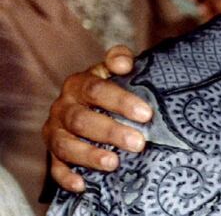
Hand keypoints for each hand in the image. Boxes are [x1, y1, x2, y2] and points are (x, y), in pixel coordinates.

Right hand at [42, 45, 151, 191]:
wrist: (85, 102)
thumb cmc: (108, 85)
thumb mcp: (113, 68)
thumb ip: (119, 59)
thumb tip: (123, 64)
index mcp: (79, 84)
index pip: (97, 90)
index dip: (121, 101)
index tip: (146, 114)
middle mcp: (63, 106)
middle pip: (82, 120)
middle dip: (110, 132)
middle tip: (138, 143)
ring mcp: (55, 130)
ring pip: (66, 144)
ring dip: (90, 155)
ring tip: (114, 163)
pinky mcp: (52, 152)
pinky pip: (55, 166)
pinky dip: (67, 176)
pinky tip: (83, 184)